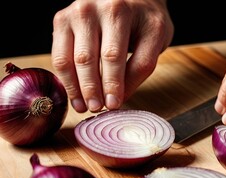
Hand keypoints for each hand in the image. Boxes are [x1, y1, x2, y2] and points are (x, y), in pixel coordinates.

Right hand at [51, 0, 173, 112]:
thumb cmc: (145, 21)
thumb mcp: (156, 40)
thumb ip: (140, 66)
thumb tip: (118, 99)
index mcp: (123, 12)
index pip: (115, 55)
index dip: (114, 85)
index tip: (114, 105)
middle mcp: (98, 8)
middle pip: (91, 58)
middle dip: (93, 89)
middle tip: (97, 108)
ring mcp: (77, 12)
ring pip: (71, 58)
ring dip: (77, 87)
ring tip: (83, 107)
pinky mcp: (62, 19)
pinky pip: (59, 55)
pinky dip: (66, 78)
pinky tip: (74, 94)